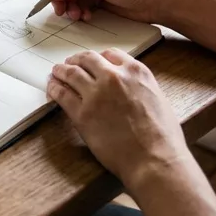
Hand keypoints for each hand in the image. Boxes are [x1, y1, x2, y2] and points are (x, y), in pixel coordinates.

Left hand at [48, 49, 191, 191]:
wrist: (155, 160)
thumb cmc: (163, 138)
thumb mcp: (157, 99)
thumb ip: (138, 86)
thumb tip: (127, 86)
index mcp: (135, 72)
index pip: (110, 54)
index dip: (98, 58)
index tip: (92, 62)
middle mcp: (113, 77)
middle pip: (87, 60)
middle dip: (76, 60)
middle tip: (69, 63)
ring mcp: (95, 94)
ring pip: (71, 74)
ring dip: (61, 71)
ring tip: (56, 72)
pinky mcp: (81, 113)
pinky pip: (62, 94)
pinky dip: (54, 88)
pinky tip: (52, 88)